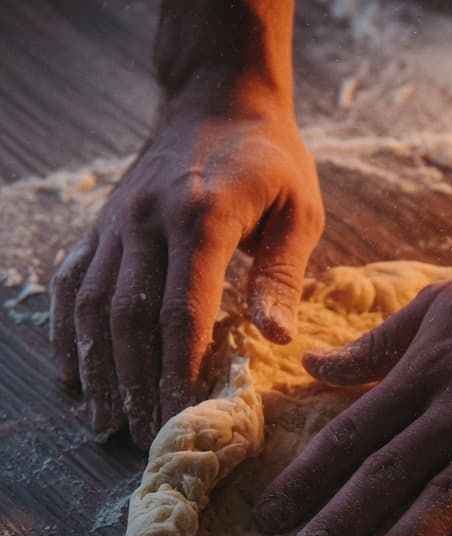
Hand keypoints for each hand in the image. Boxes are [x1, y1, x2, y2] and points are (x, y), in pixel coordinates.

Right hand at [50, 93, 323, 447]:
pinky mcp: (101, 224)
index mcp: (203, 216)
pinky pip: (73, 282)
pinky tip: (70, 373)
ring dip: (96, 368)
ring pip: (94, 305)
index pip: (182, 310)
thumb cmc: (270, 160)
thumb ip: (283, 274)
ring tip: (102, 422)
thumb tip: (275, 339)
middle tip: (142, 437)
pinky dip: (67, 331)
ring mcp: (116, 221)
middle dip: (134, 383)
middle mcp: (147, 219)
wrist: (217, 99)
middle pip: (130, 317)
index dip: (177, 369)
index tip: (181, 416)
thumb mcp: (299, 209)